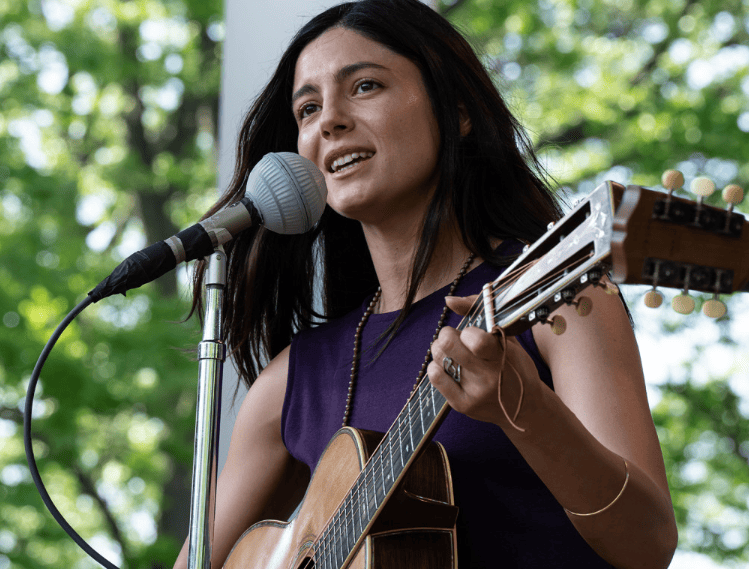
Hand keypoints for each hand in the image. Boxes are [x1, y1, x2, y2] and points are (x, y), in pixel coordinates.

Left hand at [427, 295, 542, 428]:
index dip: (466, 331)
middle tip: (454, 338)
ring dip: (440, 350)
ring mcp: (474, 392)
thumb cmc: (515, 365)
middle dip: (447, 335)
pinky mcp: (462, 405)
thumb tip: (448, 300)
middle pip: (448, 344)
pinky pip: (435, 378)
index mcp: (503, 356)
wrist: (525, 408)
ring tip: (452, 353)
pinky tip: (446, 366)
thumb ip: (480, 312)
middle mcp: (489, 376)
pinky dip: (435, 366)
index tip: (471, 333)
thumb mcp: (508, 337)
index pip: (475, 339)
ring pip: (438, 358)